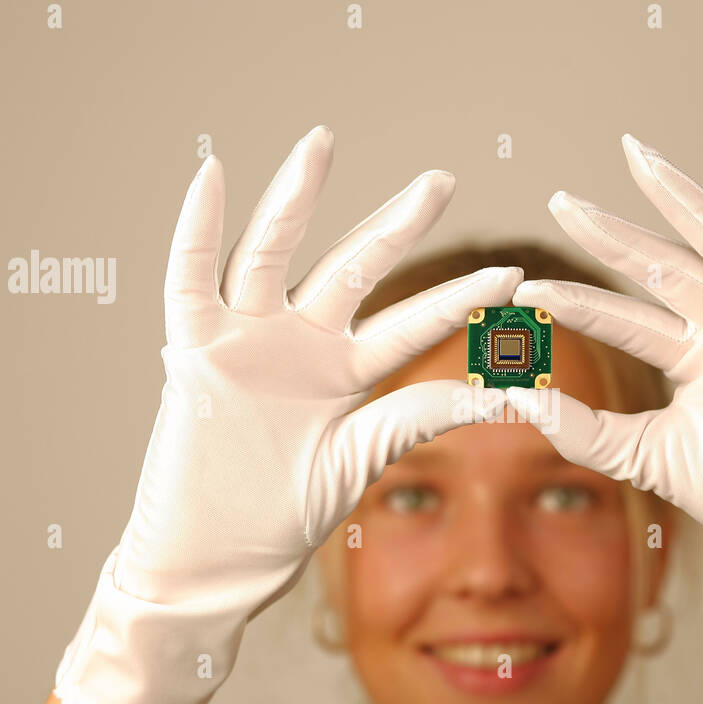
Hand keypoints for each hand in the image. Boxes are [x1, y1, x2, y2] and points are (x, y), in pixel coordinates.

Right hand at [54, 126, 516, 703]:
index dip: (458, 301)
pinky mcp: (194, 351)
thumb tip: (512, 395)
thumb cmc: (284, 518)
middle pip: (351, 269)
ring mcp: (246, 342)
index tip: (512, 276)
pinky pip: (190, 280)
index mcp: (345, 374)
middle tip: (440, 181)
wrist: (212, 560)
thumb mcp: (363, 459)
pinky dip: (196, 230)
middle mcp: (299, 345)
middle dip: (395, 226)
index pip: (411, 325)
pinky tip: (212, 175)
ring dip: (295, 199)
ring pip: (271, 255)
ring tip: (322, 143)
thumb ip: (424, 418)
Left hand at [507, 129, 702, 703]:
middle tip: (562, 200)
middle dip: (613, 235)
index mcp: (695, 357)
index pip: (625, 316)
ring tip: (636, 157)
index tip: (525, 287)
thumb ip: (586, 429)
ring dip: (679, 199)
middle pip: (664, 267)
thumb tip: (519, 400)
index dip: (578, 301)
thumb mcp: (646, 455)